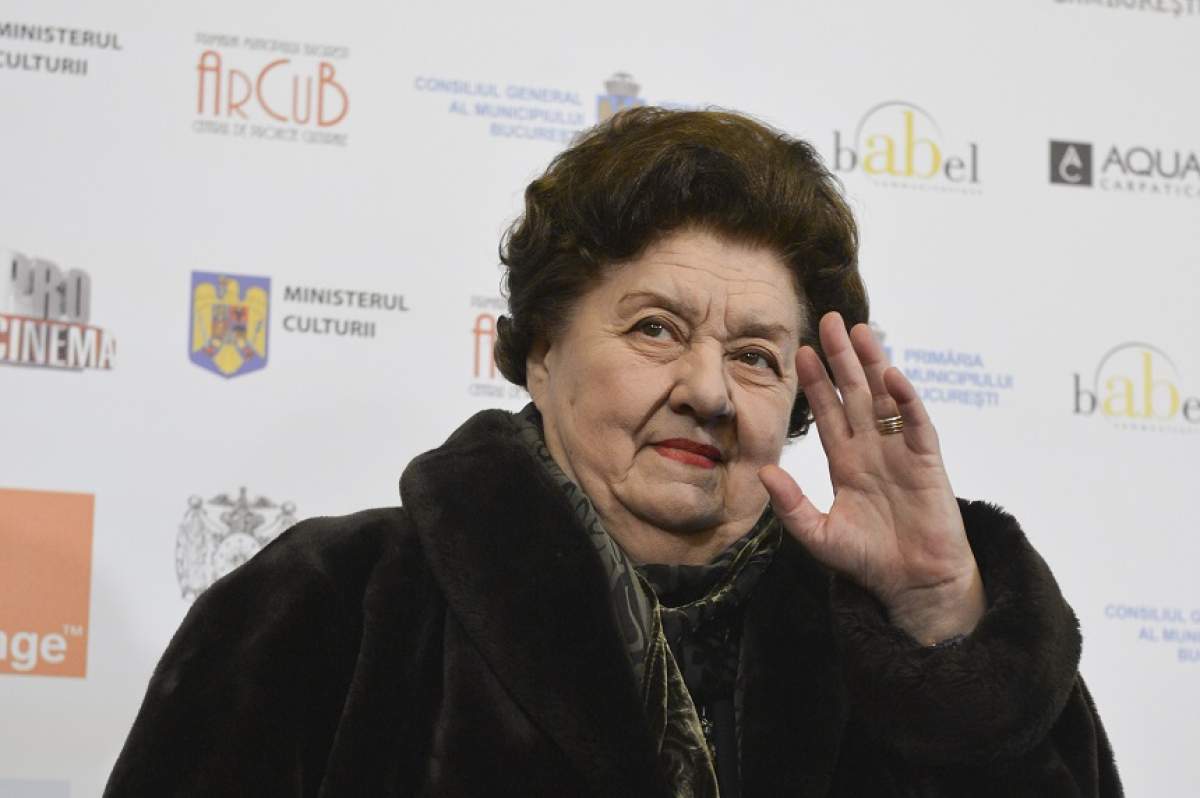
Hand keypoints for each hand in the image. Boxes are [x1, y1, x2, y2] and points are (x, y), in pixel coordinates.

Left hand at [759, 312, 984, 644]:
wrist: (913, 584)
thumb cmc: (868, 561)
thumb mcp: (819, 535)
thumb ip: (791, 506)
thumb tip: (764, 473)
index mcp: (845, 461)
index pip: (827, 412)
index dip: (815, 383)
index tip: (801, 352)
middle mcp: (872, 448)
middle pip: (855, 392)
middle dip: (842, 358)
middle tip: (829, 321)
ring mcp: (900, 451)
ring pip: (885, 397)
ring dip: (874, 364)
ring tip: (861, 330)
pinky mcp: (927, 461)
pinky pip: (916, 423)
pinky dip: (906, 399)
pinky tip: (893, 376)